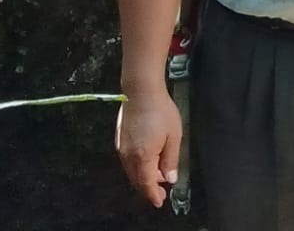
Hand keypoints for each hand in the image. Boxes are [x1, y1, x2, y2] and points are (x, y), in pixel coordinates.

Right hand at [115, 90, 180, 207]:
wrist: (140, 92)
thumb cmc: (161, 111)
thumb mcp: (173, 136)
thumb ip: (170, 159)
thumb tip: (170, 178)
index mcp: (142, 156)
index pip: (146, 183)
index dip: (153, 194)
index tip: (160, 201)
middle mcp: (128, 156)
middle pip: (137, 179)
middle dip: (149, 188)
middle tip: (161, 192)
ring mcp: (121, 148)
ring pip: (131, 171)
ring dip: (144, 177)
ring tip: (158, 176)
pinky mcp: (120, 141)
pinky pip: (128, 162)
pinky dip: (138, 167)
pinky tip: (148, 162)